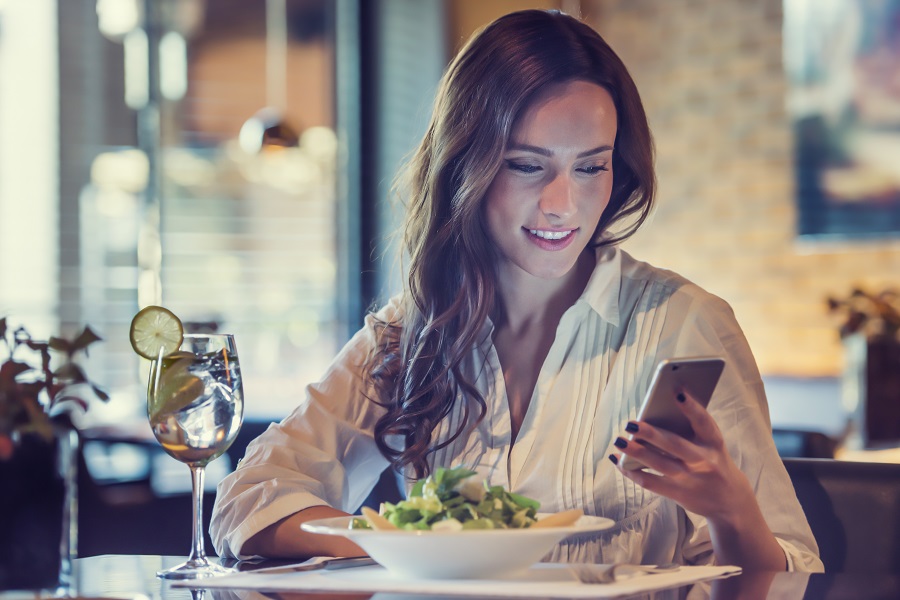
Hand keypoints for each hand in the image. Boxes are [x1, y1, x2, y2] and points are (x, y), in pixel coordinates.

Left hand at [608, 390, 788, 569]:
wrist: (730, 502)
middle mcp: (703, 460)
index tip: (677, 392)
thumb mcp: (712, 445)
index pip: (703, 422)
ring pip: (659, 464)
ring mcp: (690, 479)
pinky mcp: (678, 493)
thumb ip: (691, 430)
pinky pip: (651, 482)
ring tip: (619, 441)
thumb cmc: (714, 462)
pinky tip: (619, 461)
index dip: (691, 407)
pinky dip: (632, 472)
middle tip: (631, 423)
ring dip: (636, 452)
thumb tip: (656, 411)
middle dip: (651, 434)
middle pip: (674, 445)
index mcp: (713, 443)